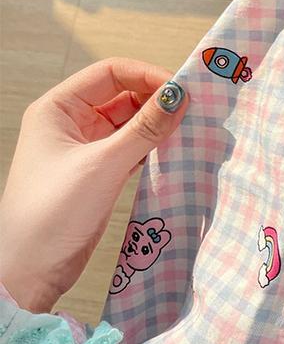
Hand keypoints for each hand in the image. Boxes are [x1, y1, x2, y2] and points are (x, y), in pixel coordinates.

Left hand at [0, 58, 188, 311]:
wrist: (30, 270)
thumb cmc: (51, 213)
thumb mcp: (103, 164)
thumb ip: (144, 129)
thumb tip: (179, 97)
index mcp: (58, 108)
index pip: (110, 73)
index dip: (147, 75)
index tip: (181, 89)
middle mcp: (70, 122)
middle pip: (123, 95)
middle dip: (157, 100)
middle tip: (193, 109)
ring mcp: (85, 148)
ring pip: (130, 122)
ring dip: (158, 124)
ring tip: (190, 129)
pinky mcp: (99, 172)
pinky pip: (132, 148)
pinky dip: (153, 147)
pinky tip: (176, 150)